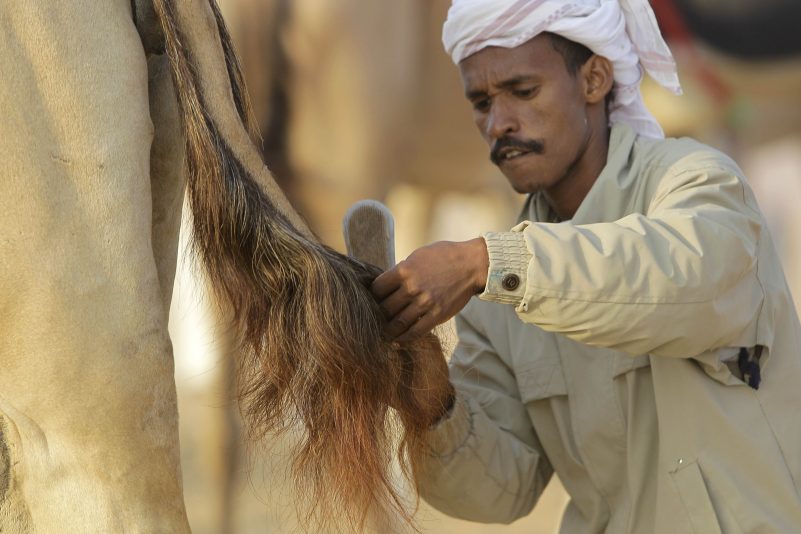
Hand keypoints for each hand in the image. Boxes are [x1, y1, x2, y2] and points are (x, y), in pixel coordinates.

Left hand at [372, 237, 488, 339]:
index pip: (377, 289)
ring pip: (398, 323)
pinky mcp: (437, 315)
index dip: (372, 296)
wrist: (472, 264)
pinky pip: (415, 332)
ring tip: (383, 332)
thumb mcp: (418, 256)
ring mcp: (425, 303)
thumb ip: (402, 270)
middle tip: (375, 319)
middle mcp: (412, 288)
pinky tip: (398, 340)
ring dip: (388, 330)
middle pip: (385, 308)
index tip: (372, 300)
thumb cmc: (444, 256)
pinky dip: (404, 338)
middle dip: (378, 314)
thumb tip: (387, 284)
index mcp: (404, 270)